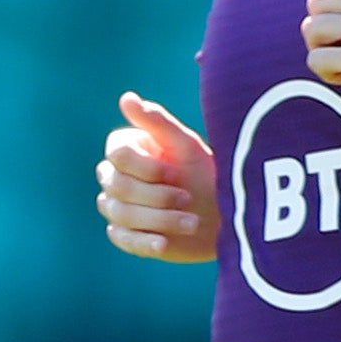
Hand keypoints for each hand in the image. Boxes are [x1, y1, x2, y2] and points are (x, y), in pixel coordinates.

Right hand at [95, 91, 218, 263]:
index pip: (117, 155)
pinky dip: (143, 241)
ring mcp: (119, 207)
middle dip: (155, 195)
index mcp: (129, 151)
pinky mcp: (126, 234)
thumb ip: (157, 122)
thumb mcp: (186, 146)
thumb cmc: (206, 174)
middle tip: (188, 198)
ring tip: (191, 223)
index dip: (147, 167)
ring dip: (158, 219)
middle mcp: (117, 178)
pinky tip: (164, 244)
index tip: (176, 172)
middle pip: (116, 186)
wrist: (223, 215)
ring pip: (120, 213)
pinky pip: (122, 238)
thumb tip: (126, 97)